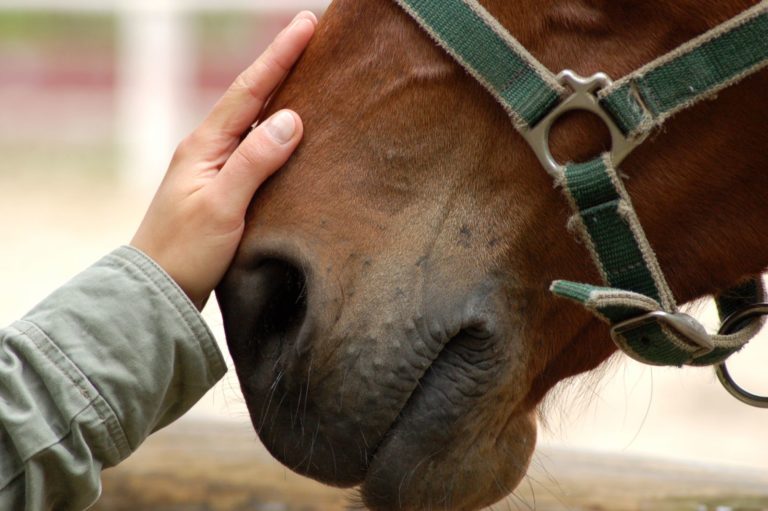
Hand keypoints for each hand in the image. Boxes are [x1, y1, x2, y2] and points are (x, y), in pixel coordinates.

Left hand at [131, 11, 316, 308]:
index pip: (249, 91)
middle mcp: (209, 150)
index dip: (279, 56)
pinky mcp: (224, 190)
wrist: (157, 291)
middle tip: (312, 37)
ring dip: (281, 96)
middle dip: (282, 65)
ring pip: (255, 123)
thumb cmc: (185, 251)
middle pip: (252, 98)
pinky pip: (257, 150)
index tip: (306, 24)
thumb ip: (255, 162)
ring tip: (311, 76)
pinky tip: (294, 134)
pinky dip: (277, 133)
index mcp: (205, 146)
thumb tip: (291, 118)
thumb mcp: (222, 206)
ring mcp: (215, 169)